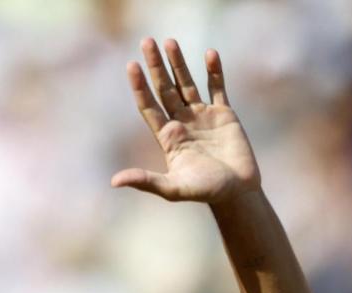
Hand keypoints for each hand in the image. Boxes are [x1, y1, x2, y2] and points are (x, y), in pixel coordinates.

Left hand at [111, 38, 259, 203]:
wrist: (237, 192)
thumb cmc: (204, 192)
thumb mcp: (172, 188)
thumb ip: (145, 181)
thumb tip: (114, 181)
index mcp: (167, 137)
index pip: (149, 106)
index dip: (140, 87)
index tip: (131, 66)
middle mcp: (181, 122)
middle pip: (164, 89)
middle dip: (156, 67)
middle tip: (146, 42)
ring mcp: (202, 116)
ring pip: (187, 84)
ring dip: (179, 63)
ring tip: (170, 41)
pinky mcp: (224, 114)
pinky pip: (217, 88)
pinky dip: (214, 71)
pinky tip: (209, 54)